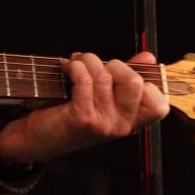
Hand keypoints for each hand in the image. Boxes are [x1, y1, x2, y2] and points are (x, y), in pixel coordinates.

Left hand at [0, 51, 169, 162]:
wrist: (36, 138)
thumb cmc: (68, 113)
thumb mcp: (100, 97)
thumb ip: (124, 78)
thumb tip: (148, 56)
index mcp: (131, 121)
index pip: (159, 103)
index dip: (143, 80)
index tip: (118, 72)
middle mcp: (122, 126)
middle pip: (135, 82)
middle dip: (112, 62)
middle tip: (93, 64)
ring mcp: (104, 124)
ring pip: (104, 75)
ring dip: (86, 60)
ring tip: (74, 63)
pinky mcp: (83, 118)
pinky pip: (85, 80)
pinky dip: (74, 66)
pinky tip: (66, 68)